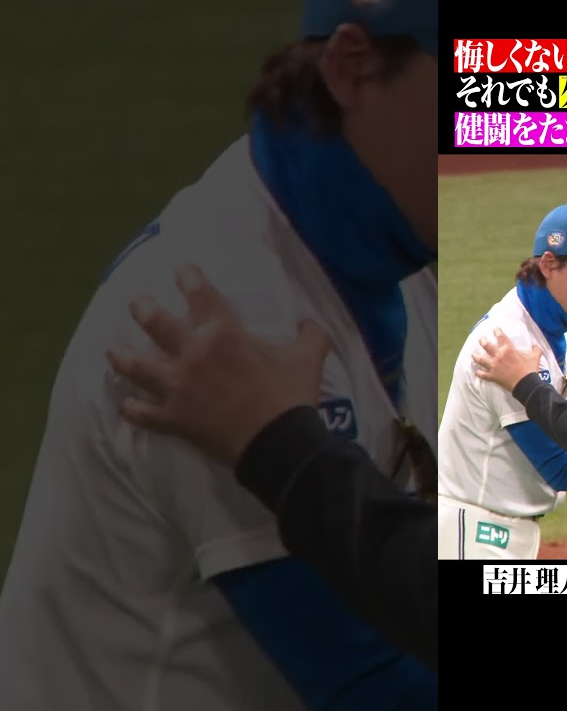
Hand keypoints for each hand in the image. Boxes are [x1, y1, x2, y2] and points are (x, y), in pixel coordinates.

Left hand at [105, 264, 332, 465]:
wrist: (277, 442)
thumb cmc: (291, 396)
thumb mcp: (309, 358)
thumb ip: (311, 335)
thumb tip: (310, 322)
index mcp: (224, 334)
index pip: (201, 295)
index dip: (188, 277)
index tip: (180, 268)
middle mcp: (193, 355)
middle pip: (157, 324)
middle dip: (143, 309)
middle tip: (137, 303)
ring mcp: (178, 387)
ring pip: (138, 367)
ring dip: (122, 358)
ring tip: (111, 351)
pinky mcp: (174, 418)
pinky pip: (144, 413)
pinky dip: (132, 410)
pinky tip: (125, 405)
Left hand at [472, 327, 542, 392]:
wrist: (525, 384)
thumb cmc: (529, 369)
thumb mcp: (535, 357)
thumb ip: (536, 350)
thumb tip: (536, 346)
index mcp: (508, 349)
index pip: (501, 337)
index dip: (497, 332)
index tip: (494, 329)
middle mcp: (498, 356)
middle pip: (487, 346)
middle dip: (483, 341)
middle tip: (480, 339)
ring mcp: (494, 366)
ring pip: (481, 360)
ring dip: (476, 357)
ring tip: (473, 355)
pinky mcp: (493, 376)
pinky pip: (483, 374)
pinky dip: (479, 373)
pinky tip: (477, 372)